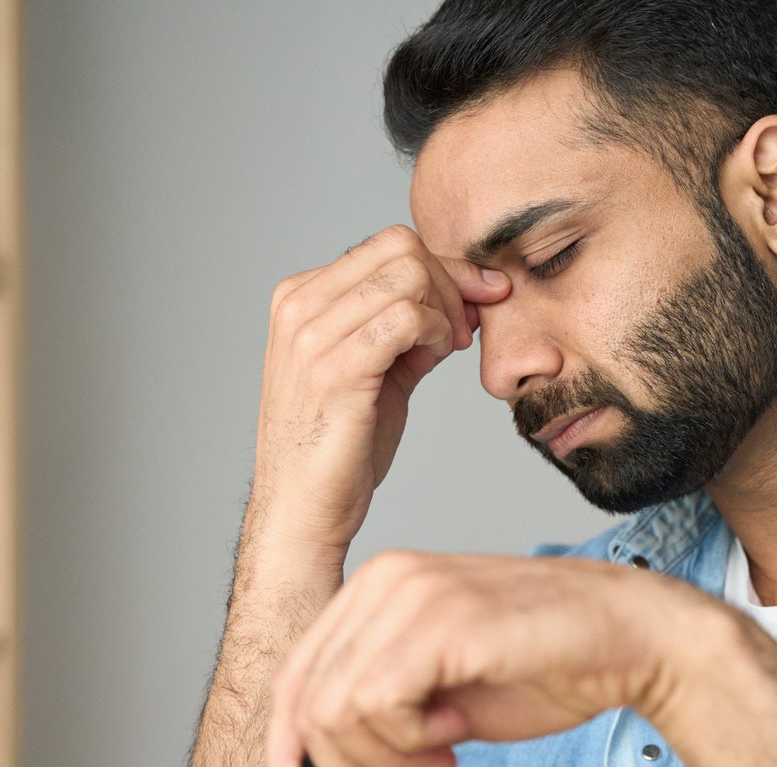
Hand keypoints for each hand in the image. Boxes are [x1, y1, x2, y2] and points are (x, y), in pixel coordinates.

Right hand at [249, 226, 510, 559]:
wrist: (303, 511)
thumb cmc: (337, 451)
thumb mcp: (373, 374)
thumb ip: (405, 332)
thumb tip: (459, 301)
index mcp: (299, 298)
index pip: (385, 245)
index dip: (443, 267)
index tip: (478, 299)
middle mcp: (298, 306)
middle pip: (400, 247)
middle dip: (450, 282)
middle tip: (464, 331)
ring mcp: (311, 335)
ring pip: (408, 274)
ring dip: (446, 309)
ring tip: (447, 349)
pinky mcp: (335, 368)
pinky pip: (407, 316)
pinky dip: (437, 331)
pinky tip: (438, 358)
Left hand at [265, 552, 722, 766]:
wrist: (631, 641)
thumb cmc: (546, 670)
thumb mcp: (442, 713)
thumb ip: (382, 739)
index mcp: (376, 591)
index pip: (295, 680)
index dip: (296, 757)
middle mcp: (383, 581)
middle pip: (306, 704)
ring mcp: (409, 596)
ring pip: (333, 711)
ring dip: (385, 766)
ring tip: (442, 763)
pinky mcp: (439, 621)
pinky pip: (374, 704)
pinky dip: (408, 742)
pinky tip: (456, 737)